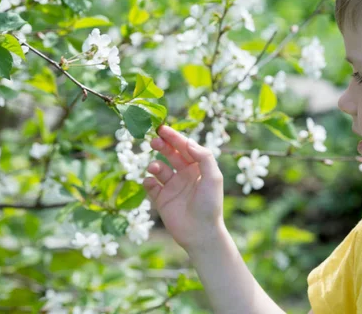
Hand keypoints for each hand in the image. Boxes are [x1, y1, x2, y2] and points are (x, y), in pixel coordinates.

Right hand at [143, 125, 224, 251]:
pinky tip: (151, 182)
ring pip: (159, 168)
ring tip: (155, 167)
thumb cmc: (210, 204)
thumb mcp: (213, 177)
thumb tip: (188, 142)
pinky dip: (148, 180)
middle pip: (171, 154)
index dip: (175, 137)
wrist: (201, 232)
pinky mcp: (162, 199)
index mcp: (198, 168)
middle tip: (154, 140)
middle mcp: (185, 175)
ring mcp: (172, 187)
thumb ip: (203, 157)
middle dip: (162, 146)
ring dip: (155, 164)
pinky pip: (151, 185)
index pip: (185, 147)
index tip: (162, 128)